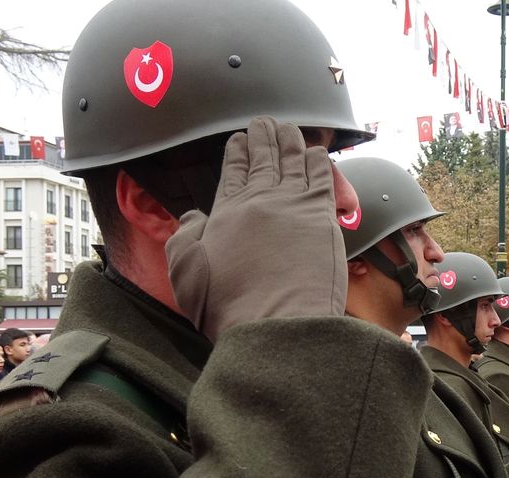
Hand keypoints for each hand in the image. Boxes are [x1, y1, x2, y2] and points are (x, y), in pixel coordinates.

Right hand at [166, 117, 343, 340]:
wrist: (277, 324)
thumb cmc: (229, 306)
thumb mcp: (186, 272)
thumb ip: (185, 238)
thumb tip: (191, 217)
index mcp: (227, 211)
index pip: (233, 171)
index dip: (237, 152)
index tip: (239, 139)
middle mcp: (261, 200)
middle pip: (264, 159)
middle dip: (263, 137)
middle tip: (264, 122)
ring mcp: (294, 205)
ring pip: (293, 161)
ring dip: (291, 141)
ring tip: (289, 128)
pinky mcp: (323, 218)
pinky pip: (323, 179)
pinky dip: (320, 162)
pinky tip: (318, 153)